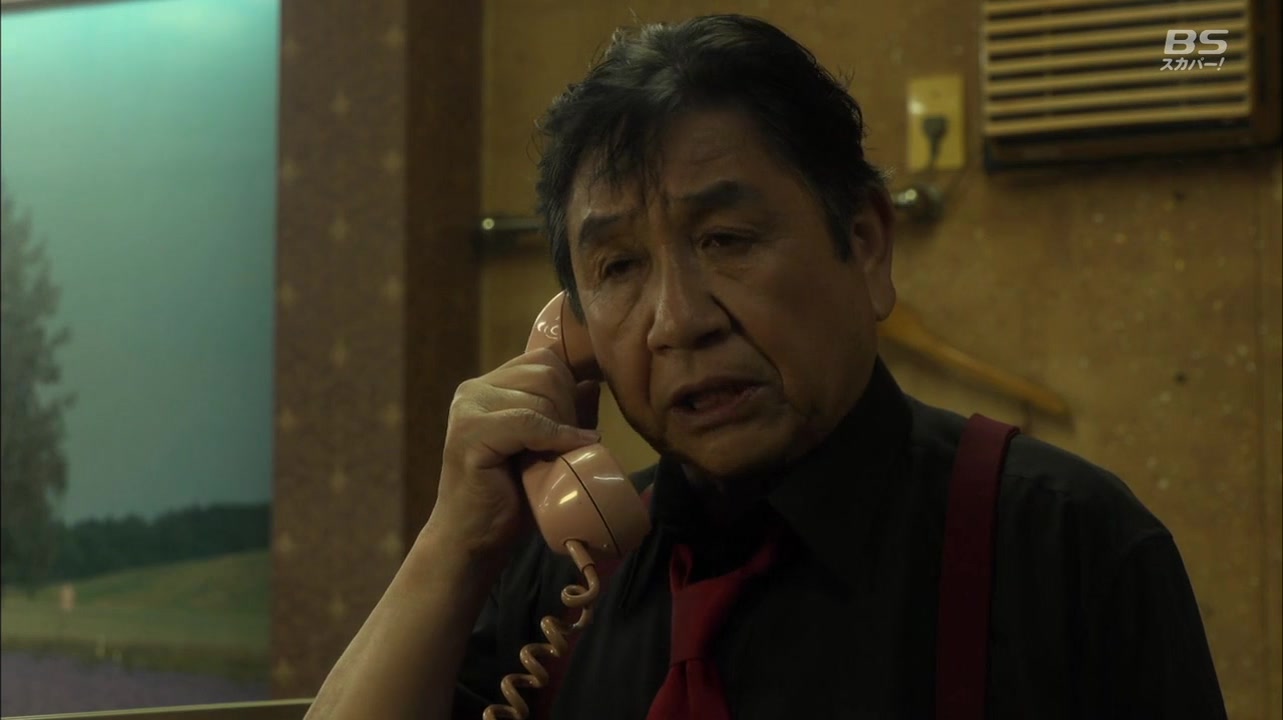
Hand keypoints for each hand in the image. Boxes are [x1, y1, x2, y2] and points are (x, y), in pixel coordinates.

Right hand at [427, 348, 601, 561]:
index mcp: (488, 386)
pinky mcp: (470, 434)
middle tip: (566, 447)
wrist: (474, 539)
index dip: (571, 388)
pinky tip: (569, 453)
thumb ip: (564, 414)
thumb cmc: (512, 496)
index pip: (544, 359)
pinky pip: (529, 422)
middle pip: (547, 373)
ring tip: (556, 458)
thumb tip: (592, 383)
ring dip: (562, 427)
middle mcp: (474, 390)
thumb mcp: (546, 446)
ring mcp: (468, 409)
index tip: (577, 423)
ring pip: (541, 396)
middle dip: (569, 408)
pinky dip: (557, 437)